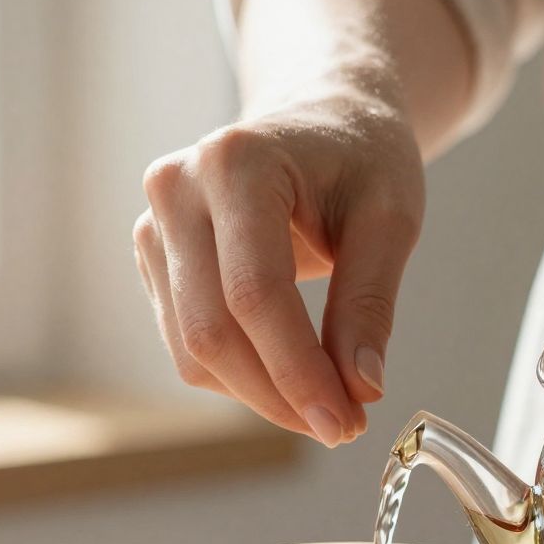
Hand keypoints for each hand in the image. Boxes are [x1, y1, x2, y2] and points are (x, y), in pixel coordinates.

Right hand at [135, 86, 424, 445]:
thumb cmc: (361, 157)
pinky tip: (292, 375)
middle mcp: (176, 188)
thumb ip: (370, 303)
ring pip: (193, 349)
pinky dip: (241, 377)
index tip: (346, 424)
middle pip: (212, 330)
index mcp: (236, 162)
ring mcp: (153, 225)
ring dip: (260, 395)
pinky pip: (188, 345)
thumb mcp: (390, 218)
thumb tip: (360, 390)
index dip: (297, 371)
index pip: (254, 294)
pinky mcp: (153, 260)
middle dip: (279, 395)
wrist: (321, 116)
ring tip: (326, 403)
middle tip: (344, 427)